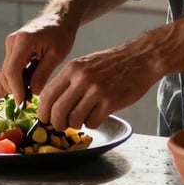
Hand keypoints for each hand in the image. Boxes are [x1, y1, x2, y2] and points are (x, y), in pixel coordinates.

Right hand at [0, 9, 76, 104]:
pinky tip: (31, 81)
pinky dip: (18, 76)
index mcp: (22, 41)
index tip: (23, 105)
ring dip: (17, 84)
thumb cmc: (62, 32)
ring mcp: (10, 43)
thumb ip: (43, 74)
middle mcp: (12, 41)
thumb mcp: (56, 55)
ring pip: (7, 71)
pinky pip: (11, 66)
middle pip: (6, 73)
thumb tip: (33, 93)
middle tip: (30, 102)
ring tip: (33, 92)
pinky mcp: (13, 46)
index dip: (16, 91)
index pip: (13, 72)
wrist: (60, 16)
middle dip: (16, 89)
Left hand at [36, 43, 153, 130]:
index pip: (47, 95)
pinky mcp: (111, 101)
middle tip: (61, 126)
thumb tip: (51, 104)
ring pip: (74, 120)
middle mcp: (81, 79)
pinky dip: (93, 123)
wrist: (140, 58)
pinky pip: (93, 122)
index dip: (43, 112)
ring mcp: (96, 90)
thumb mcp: (84, 65)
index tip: (45, 118)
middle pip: (57, 111)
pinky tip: (98, 115)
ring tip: (83, 118)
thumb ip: (68, 81)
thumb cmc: (111, 64)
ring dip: (76, 124)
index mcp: (72, 69)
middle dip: (57, 123)